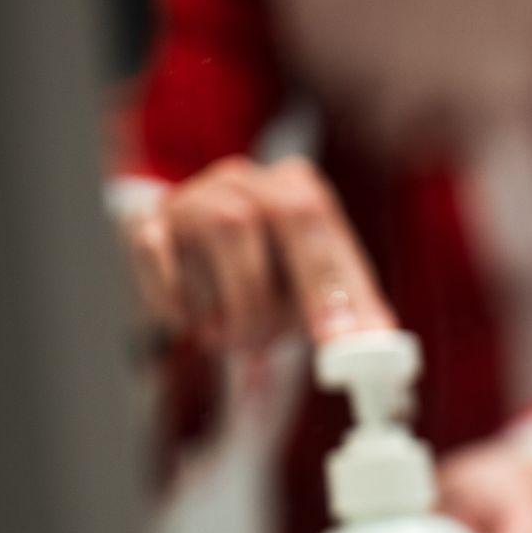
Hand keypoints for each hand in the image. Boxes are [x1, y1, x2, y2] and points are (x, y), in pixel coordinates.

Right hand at [120, 156, 394, 354]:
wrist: (209, 258)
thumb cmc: (280, 276)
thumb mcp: (327, 289)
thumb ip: (357, 314)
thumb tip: (384, 353)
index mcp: (296, 186)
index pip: (312, 219)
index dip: (323, 283)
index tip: (336, 340)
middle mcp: (243, 179)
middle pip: (251, 219)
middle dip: (262, 297)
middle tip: (267, 344)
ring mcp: (191, 197)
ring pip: (209, 239)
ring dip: (226, 306)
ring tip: (236, 334)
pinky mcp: (147, 225)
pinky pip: (157, 258)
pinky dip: (179, 302)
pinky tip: (195, 317)